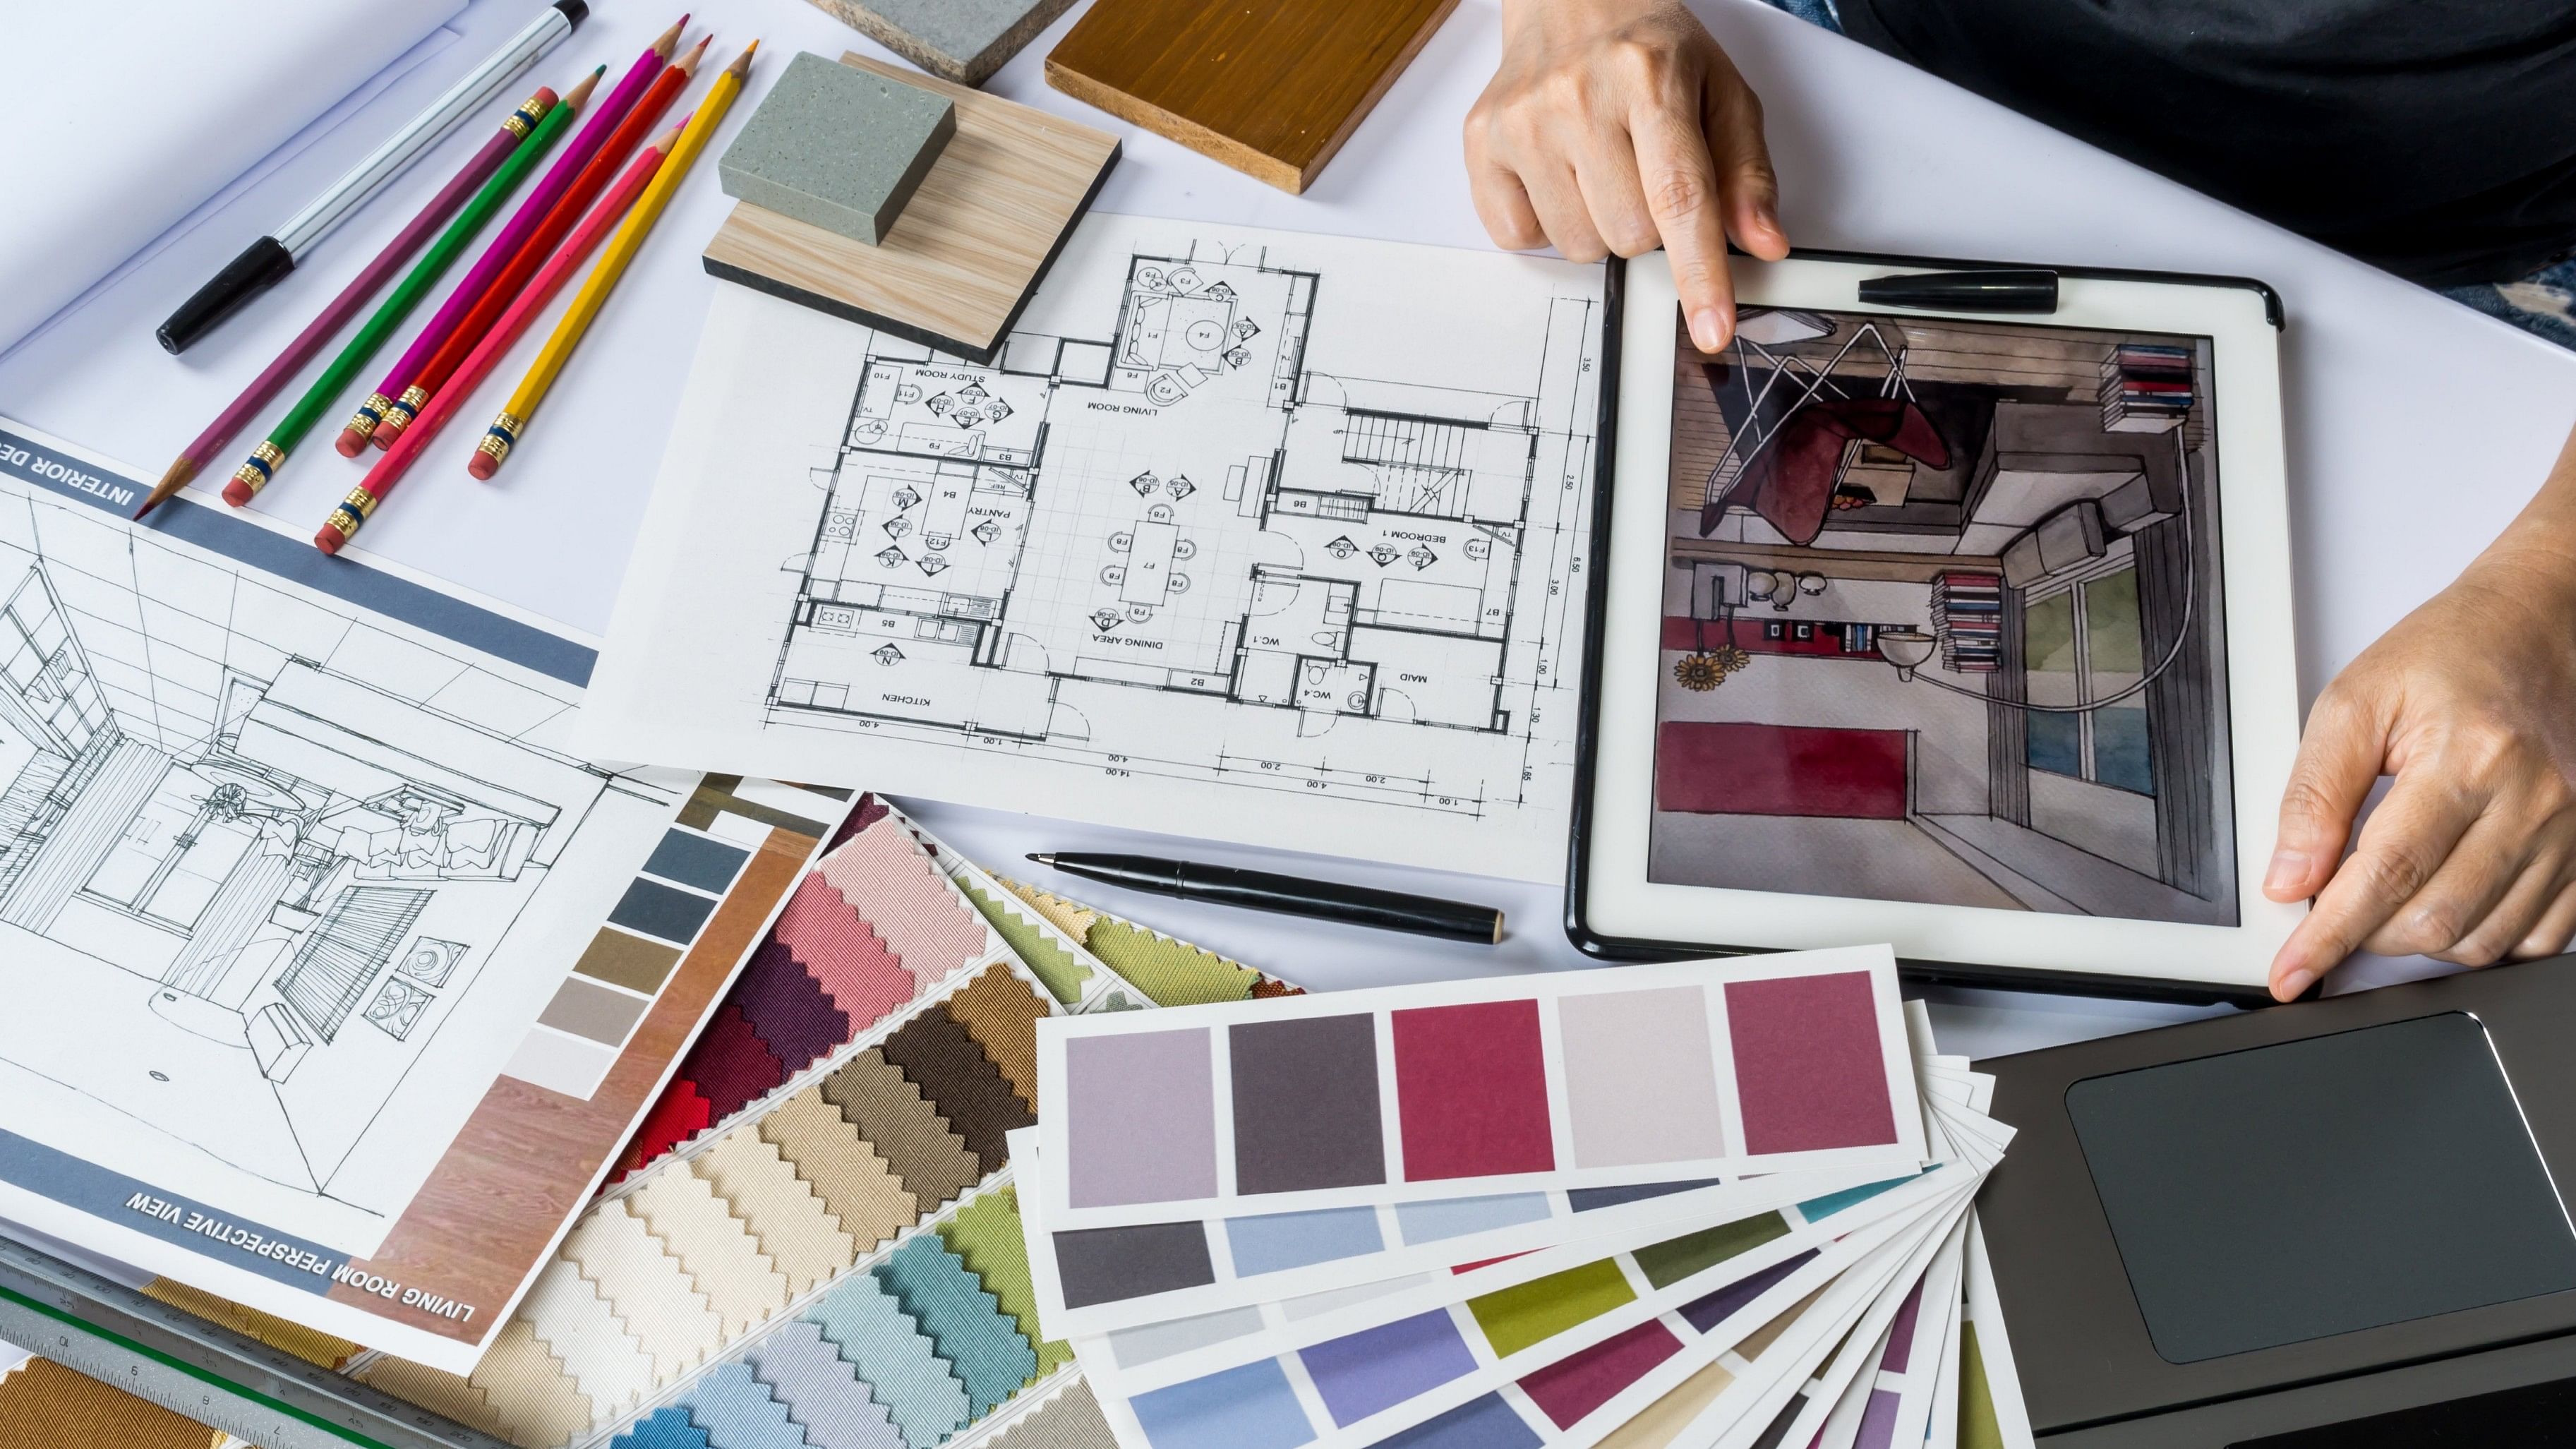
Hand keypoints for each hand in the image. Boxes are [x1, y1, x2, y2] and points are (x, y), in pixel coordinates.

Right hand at [1466, 0, 1788, 351]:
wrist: (1569, 0)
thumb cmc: (1648, 48)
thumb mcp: (1720, 92)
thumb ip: (1746, 171)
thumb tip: (1760, 242)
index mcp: (1650, 77)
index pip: (1679, 196)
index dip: (1698, 272)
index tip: (1711, 327)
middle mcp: (1578, 96)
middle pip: (1628, 235)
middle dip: (1647, 226)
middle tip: (1641, 172)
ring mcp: (1522, 120)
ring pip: (1576, 245)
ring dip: (1598, 226)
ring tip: (1599, 168)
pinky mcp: (1480, 140)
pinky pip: (1519, 236)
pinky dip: (1544, 223)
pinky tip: (1556, 174)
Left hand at [2265, 468, 2575, 998]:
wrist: (2539, 626)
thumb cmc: (2450, 653)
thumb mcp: (2354, 702)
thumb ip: (2314, 792)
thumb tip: (2290, 877)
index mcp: (2469, 757)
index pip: (2386, 875)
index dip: (2331, 934)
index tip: (2293, 972)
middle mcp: (2533, 800)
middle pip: (2438, 918)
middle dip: (2368, 936)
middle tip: (2331, 913)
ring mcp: (2570, 830)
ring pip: (2485, 938)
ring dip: (2419, 941)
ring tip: (2382, 904)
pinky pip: (2538, 934)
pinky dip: (2481, 937)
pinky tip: (2445, 904)